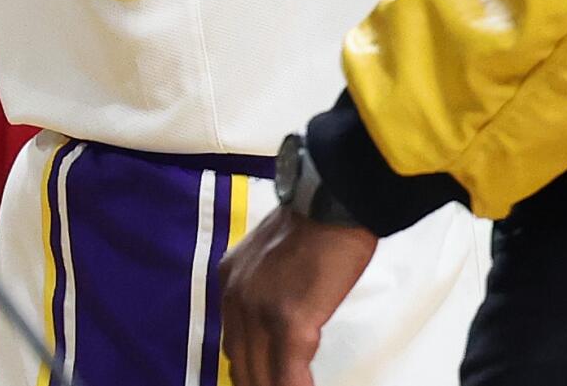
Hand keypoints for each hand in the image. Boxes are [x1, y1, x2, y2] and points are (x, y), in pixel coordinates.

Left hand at [220, 207, 377, 385]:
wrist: (335, 199)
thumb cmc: (316, 220)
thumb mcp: (272, 250)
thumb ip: (266, 284)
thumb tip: (279, 316)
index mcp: (231, 281)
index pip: (233, 345)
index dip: (248, 371)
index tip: (261, 380)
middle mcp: (237, 299)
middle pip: (241, 367)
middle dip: (257, 384)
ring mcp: (260, 313)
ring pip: (260, 378)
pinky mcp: (289, 324)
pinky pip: (289, 378)